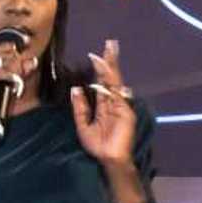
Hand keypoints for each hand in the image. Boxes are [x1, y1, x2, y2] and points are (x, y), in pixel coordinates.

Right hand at [0, 33, 39, 127]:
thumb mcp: (9, 81)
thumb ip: (21, 70)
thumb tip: (33, 60)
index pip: (5, 46)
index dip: (19, 47)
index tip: (27, 45)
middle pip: (6, 53)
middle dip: (18, 63)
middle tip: (21, 73)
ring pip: (3, 62)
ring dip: (14, 70)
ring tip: (16, 80)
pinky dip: (9, 77)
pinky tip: (14, 82)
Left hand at [71, 40, 135, 166]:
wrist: (109, 160)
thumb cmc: (98, 146)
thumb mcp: (83, 125)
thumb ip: (80, 107)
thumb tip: (76, 89)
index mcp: (105, 106)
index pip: (103, 83)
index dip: (100, 69)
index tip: (96, 54)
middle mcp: (114, 103)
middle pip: (112, 78)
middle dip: (110, 61)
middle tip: (110, 43)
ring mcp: (121, 106)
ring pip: (115, 82)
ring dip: (110, 67)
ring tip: (107, 51)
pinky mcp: (125, 111)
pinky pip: (116, 94)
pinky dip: (111, 82)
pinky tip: (106, 70)